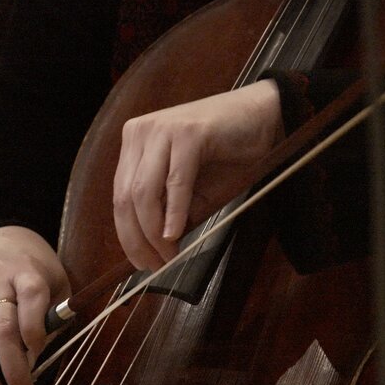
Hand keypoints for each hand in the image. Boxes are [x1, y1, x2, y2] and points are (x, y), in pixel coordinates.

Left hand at [112, 79, 284, 269]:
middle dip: (137, 239)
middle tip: (154, 266)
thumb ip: (169, 212)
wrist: (264, 118)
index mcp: (135, 143)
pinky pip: (175, 182)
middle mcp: (140, 132)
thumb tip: (155, 249)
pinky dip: (174, 213)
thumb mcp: (192, 190)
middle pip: (126, 197)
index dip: (127, 234)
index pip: (120, 196)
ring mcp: (162, 129)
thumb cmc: (228, 154)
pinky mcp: (188, 133)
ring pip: (144, 192)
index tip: (141, 262)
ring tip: (168, 255)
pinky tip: (176, 234)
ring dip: (154, 232)